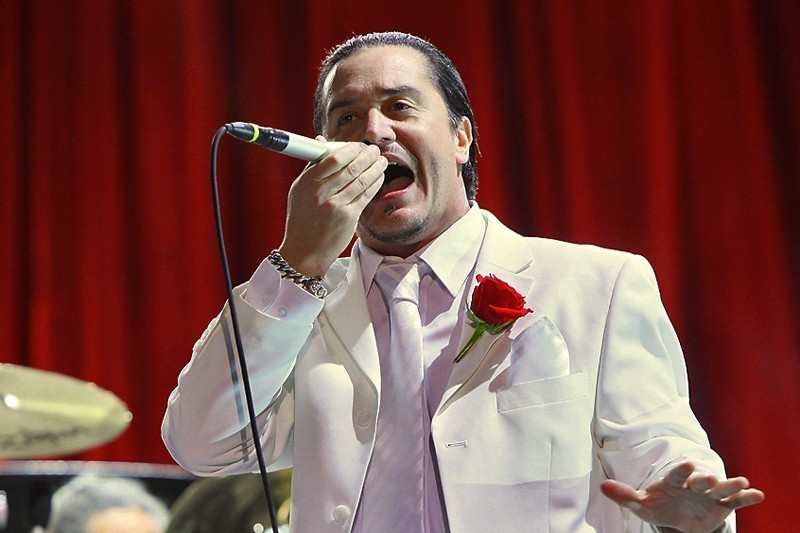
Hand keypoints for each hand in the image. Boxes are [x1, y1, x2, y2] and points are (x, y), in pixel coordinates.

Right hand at [279, 141, 386, 276]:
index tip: (358, 146)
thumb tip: (322, 141)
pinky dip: (375, 184)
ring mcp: (336, 205)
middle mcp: (321, 193)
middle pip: (351, 167)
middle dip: (367, 156)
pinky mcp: (348, 218)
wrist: (305, 251)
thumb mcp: (299, 190)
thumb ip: (312, 166)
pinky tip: (379, 177)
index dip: (350, 149)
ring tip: (382, 161)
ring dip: (375, 168)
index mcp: (308, 183)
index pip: (333, 158)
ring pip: (362, 180)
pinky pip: (366, 195)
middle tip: (375, 150)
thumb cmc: (302, 219)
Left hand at [600, 461, 764, 532]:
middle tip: (710, 479)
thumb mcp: (641, 504)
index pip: (676, 474)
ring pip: (721, 489)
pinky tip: (758, 494)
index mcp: (673, 481)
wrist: (678, 517)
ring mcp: (709, 495)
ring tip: (742, 482)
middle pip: (700, 481)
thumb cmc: (659, 506)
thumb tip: (602, 486)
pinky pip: (736, 501)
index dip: (680, 470)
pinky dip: (746, 497)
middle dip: (704, 480)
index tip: (685, 462)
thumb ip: (624, 495)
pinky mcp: (723, 506)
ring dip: (730, 485)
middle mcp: (693, 485)